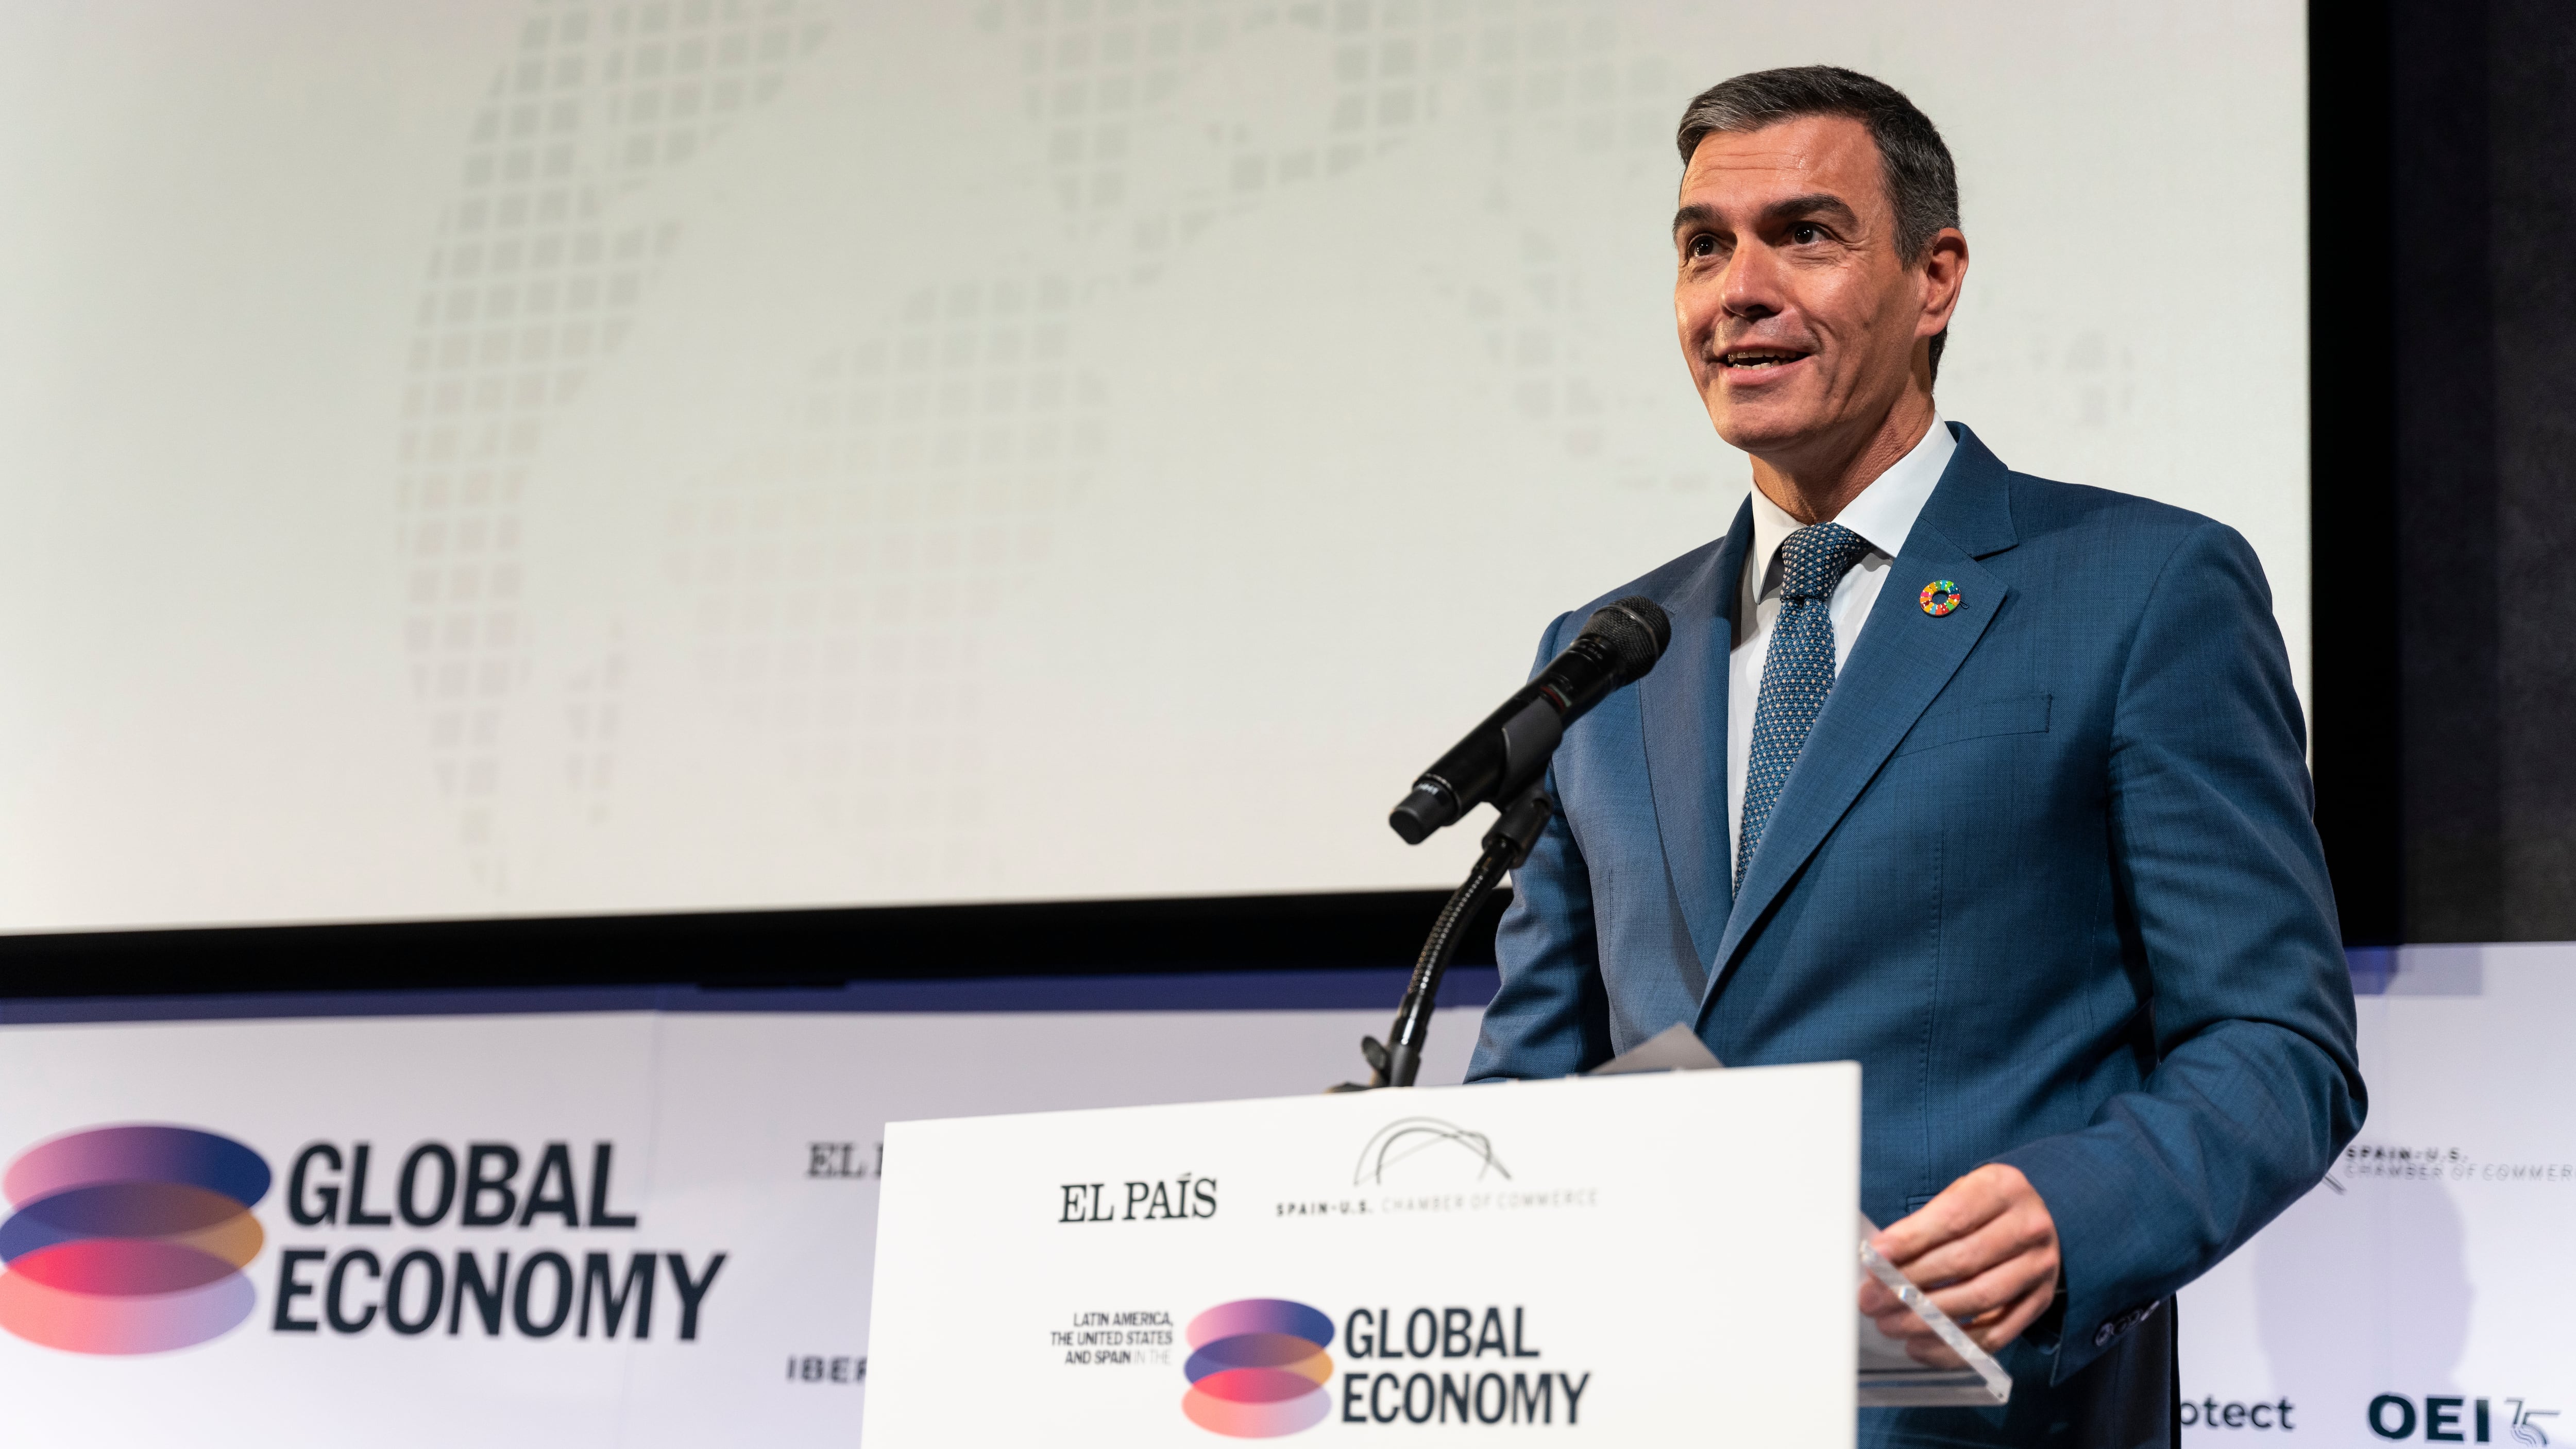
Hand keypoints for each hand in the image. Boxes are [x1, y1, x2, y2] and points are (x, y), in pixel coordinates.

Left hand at [1859, 1163, 2059, 1365]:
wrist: (2040, 1218)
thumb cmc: (1984, 1206)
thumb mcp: (1960, 1192)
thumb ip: (1925, 1222)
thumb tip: (1879, 1259)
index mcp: (2004, 1189)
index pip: (1952, 1219)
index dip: (1910, 1241)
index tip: (1875, 1257)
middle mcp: (2028, 1228)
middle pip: (1963, 1263)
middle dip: (1910, 1285)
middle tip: (1871, 1300)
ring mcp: (2039, 1268)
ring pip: (1979, 1300)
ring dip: (1927, 1319)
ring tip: (1890, 1324)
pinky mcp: (2039, 1302)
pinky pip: (1996, 1335)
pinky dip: (1954, 1346)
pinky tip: (1920, 1346)